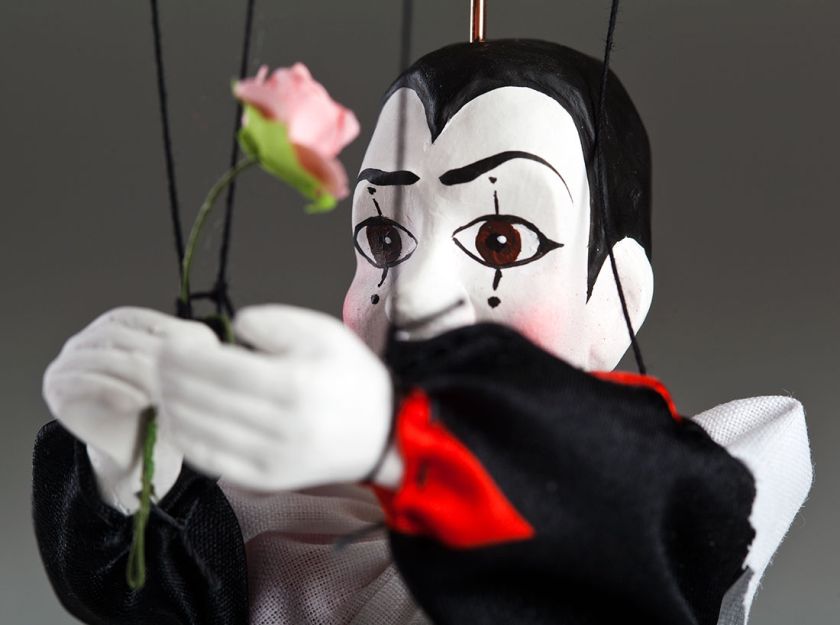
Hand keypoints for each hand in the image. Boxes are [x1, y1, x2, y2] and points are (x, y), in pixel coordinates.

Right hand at [43, 307, 216, 510]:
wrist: (138, 447)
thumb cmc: (162, 404)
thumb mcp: (181, 371)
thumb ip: (188, 349)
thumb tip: (204, 343)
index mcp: (115, 324)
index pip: (138, 320)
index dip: (164, 333)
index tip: (192, 353)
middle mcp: (86, 339)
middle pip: (118, 339)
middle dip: (150, 357)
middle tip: (178, 377)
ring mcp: (67, 362)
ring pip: (102, 359)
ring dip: (135, 375)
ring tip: (161, 393)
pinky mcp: (58, 389)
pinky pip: (83, 383)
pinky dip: (112, 390)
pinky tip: (136, 403)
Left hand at [158, 305, 394, 490]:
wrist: (382, 434)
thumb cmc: (350, 377)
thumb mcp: (322, 332)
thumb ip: (271, 321)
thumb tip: (228, 330)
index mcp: (293, 383)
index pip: (217, 369)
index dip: (183, 356)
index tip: (170, 344)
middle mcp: (280, 426)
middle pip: (200, 400)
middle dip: (169, 378)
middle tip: (162, 363)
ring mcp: (271, 458)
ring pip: (197, 432)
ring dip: (171, 407)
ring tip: (168, 387)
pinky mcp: (266, 480)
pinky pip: (209, 462)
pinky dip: (186, 438)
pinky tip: (181, 418)